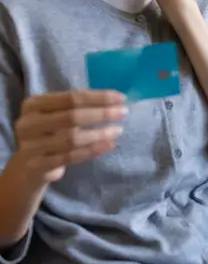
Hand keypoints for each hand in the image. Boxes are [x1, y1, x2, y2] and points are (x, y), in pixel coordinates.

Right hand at [7, 90, 126, 185]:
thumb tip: (116, 100)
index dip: (98, 98)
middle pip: (71, 117)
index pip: (71, 98)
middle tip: (123, 113)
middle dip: (101, 114)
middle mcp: (28, 123)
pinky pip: (70, 157)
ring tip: (118, 131)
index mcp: (33, 104)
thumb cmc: (50, 132)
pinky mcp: (37, 165)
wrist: (29, 164)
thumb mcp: (57, 114)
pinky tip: (108, 145)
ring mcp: (31, 146)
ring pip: (72, 139)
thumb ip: (78, 106)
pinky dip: (92, 151)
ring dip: (99, 134)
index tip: (121, 98)